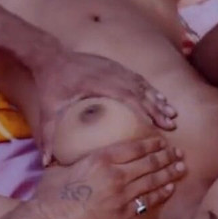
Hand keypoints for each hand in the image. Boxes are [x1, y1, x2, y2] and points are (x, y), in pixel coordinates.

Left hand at [33, 49, 176, 162]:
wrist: (51, 56)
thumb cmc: (50, 84)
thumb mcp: (48, 110)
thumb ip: (48, 135)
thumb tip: (45, 162)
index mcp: (97, 83)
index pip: (125, 96)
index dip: (142, 110)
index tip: (153, 126)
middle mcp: (110, 73)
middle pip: (139, 91)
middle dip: (156, 108)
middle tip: (170, 125)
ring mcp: (114, 68)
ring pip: (142, 84)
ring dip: (158, 99)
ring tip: (172, 115)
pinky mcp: (116, 66)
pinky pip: (137, 78)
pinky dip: (150, 90)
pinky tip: (160, 99)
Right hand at [33, 137, 185, 218]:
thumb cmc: (51, 193)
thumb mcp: (60, 167)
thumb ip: (72, 159)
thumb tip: (63, 153)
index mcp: (101, 158)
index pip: (134, 147)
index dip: (151, 143)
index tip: (161, 141)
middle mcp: (115, 174)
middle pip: (149, 163)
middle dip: (166, 157)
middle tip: (178, 153)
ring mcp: (121, 195)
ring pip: (152, 181)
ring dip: (169, 174)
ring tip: (181, 169)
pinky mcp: (122, 214)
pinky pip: (147, 202)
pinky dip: (160, 194)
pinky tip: (170, 189)